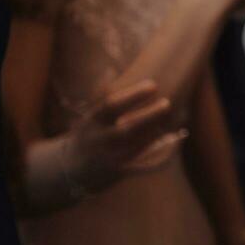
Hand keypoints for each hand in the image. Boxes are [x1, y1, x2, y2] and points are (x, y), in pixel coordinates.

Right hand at [64, 80, 185, 193]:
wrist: (69, 172)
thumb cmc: (87, 136)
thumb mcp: (89, 118)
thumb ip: (100, 99)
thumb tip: (110, 71)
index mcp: (91, 122)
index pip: (111, 106)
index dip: (133, 95)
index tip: (153, 84)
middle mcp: (99, 140)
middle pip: (126, 128)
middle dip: (149, 116)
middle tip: (168, 102)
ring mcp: (108, 158)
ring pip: (137, 147)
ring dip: (157, 133)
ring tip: (174, 119)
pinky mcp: (118, 172)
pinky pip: (144, 165)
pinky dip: (161, 156)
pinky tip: (175, 143)